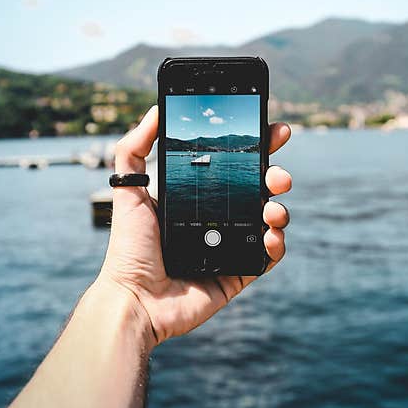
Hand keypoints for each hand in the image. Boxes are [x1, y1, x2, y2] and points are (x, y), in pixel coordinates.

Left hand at [98, 105, 291, 345]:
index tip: (274, 131)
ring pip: (269, 220)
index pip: (234, 165)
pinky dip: (277, 245)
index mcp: (197, 196)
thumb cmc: (129, 247)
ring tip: (272, 209)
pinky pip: (268, 257)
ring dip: (279, 209)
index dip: (257, 147)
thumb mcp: (128, 189)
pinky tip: (271, 236)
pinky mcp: (238, 274)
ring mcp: (230, 246)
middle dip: (276, 175)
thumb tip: (156, 109)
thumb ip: (134, 147)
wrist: (135, 298)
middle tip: (278, 174)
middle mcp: (217, 218)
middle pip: (259, 189)